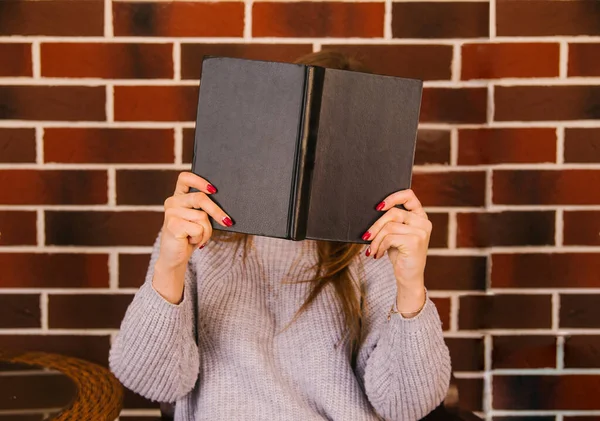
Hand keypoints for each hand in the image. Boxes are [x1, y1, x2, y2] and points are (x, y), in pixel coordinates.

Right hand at [153, 172, 232, 302]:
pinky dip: (201, 238)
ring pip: (202, 217)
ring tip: (198, 237)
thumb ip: (205, 209)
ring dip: (206, 231)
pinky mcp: (172, 225)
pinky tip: (191, 241)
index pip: (185, 178)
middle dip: (217, 211)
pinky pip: (198, 228)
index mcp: (178, 196)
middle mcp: (172, 201)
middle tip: (227, 222)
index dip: (200, 181)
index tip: (214, 189)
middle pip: (200, 198)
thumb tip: (227, 203)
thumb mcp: (199, 220)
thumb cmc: (190, 236)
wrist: (175, 257)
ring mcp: (171, 213)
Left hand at [362, 189, 430, 314]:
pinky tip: (378, 254)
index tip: (378, 207)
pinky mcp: (415, 241)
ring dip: (375, 239)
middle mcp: (423, 222)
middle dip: (376, 225)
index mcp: (420, 216)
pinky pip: (389, 238)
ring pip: (389, 226)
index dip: (392, 197)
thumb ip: (390, 222)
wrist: (409, 278)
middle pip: (393, 212)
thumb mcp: (395, 235)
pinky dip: (379, 246)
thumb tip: (371, 212)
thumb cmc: (400, 254)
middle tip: (366, 237)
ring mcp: (421, 231)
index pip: (409, 195)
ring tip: (372, 249)